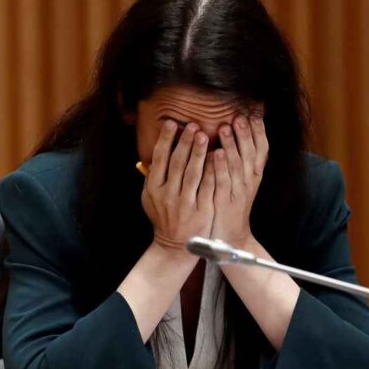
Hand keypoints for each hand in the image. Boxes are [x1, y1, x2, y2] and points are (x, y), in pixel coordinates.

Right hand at [141, 121, 216, 254]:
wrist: (174, 245)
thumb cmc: (163, 217)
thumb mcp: (150, 198)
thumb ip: (152, 177)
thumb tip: (155, 153)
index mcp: (153, 189)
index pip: (159, 159)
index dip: (165, 140)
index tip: (172, 123)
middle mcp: (167, 195)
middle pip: (177, 163)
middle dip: (184, 142)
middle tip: (193, 125)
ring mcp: (185, 203)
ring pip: (193, 173)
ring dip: (199, 153)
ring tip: (205, 135)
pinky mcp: (201, 210)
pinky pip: (208, 187)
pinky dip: (213, 171)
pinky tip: (218, 157)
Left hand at [212, 114, 268, 247]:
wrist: (230, 235)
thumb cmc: (232, 203)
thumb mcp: (241, 180)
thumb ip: (240, 159)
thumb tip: (237, 133)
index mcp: (254, 174)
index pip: (261, 149)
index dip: (259, 131)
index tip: (254, 114)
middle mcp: (249, 181)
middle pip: (251, 153)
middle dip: (245, 133)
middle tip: (238, 116)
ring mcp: (238, 192)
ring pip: (237, 165)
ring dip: (232, 145)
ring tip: (225, 127)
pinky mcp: (224, 202)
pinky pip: (223, 182)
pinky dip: (220, 167)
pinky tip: (215, 154)